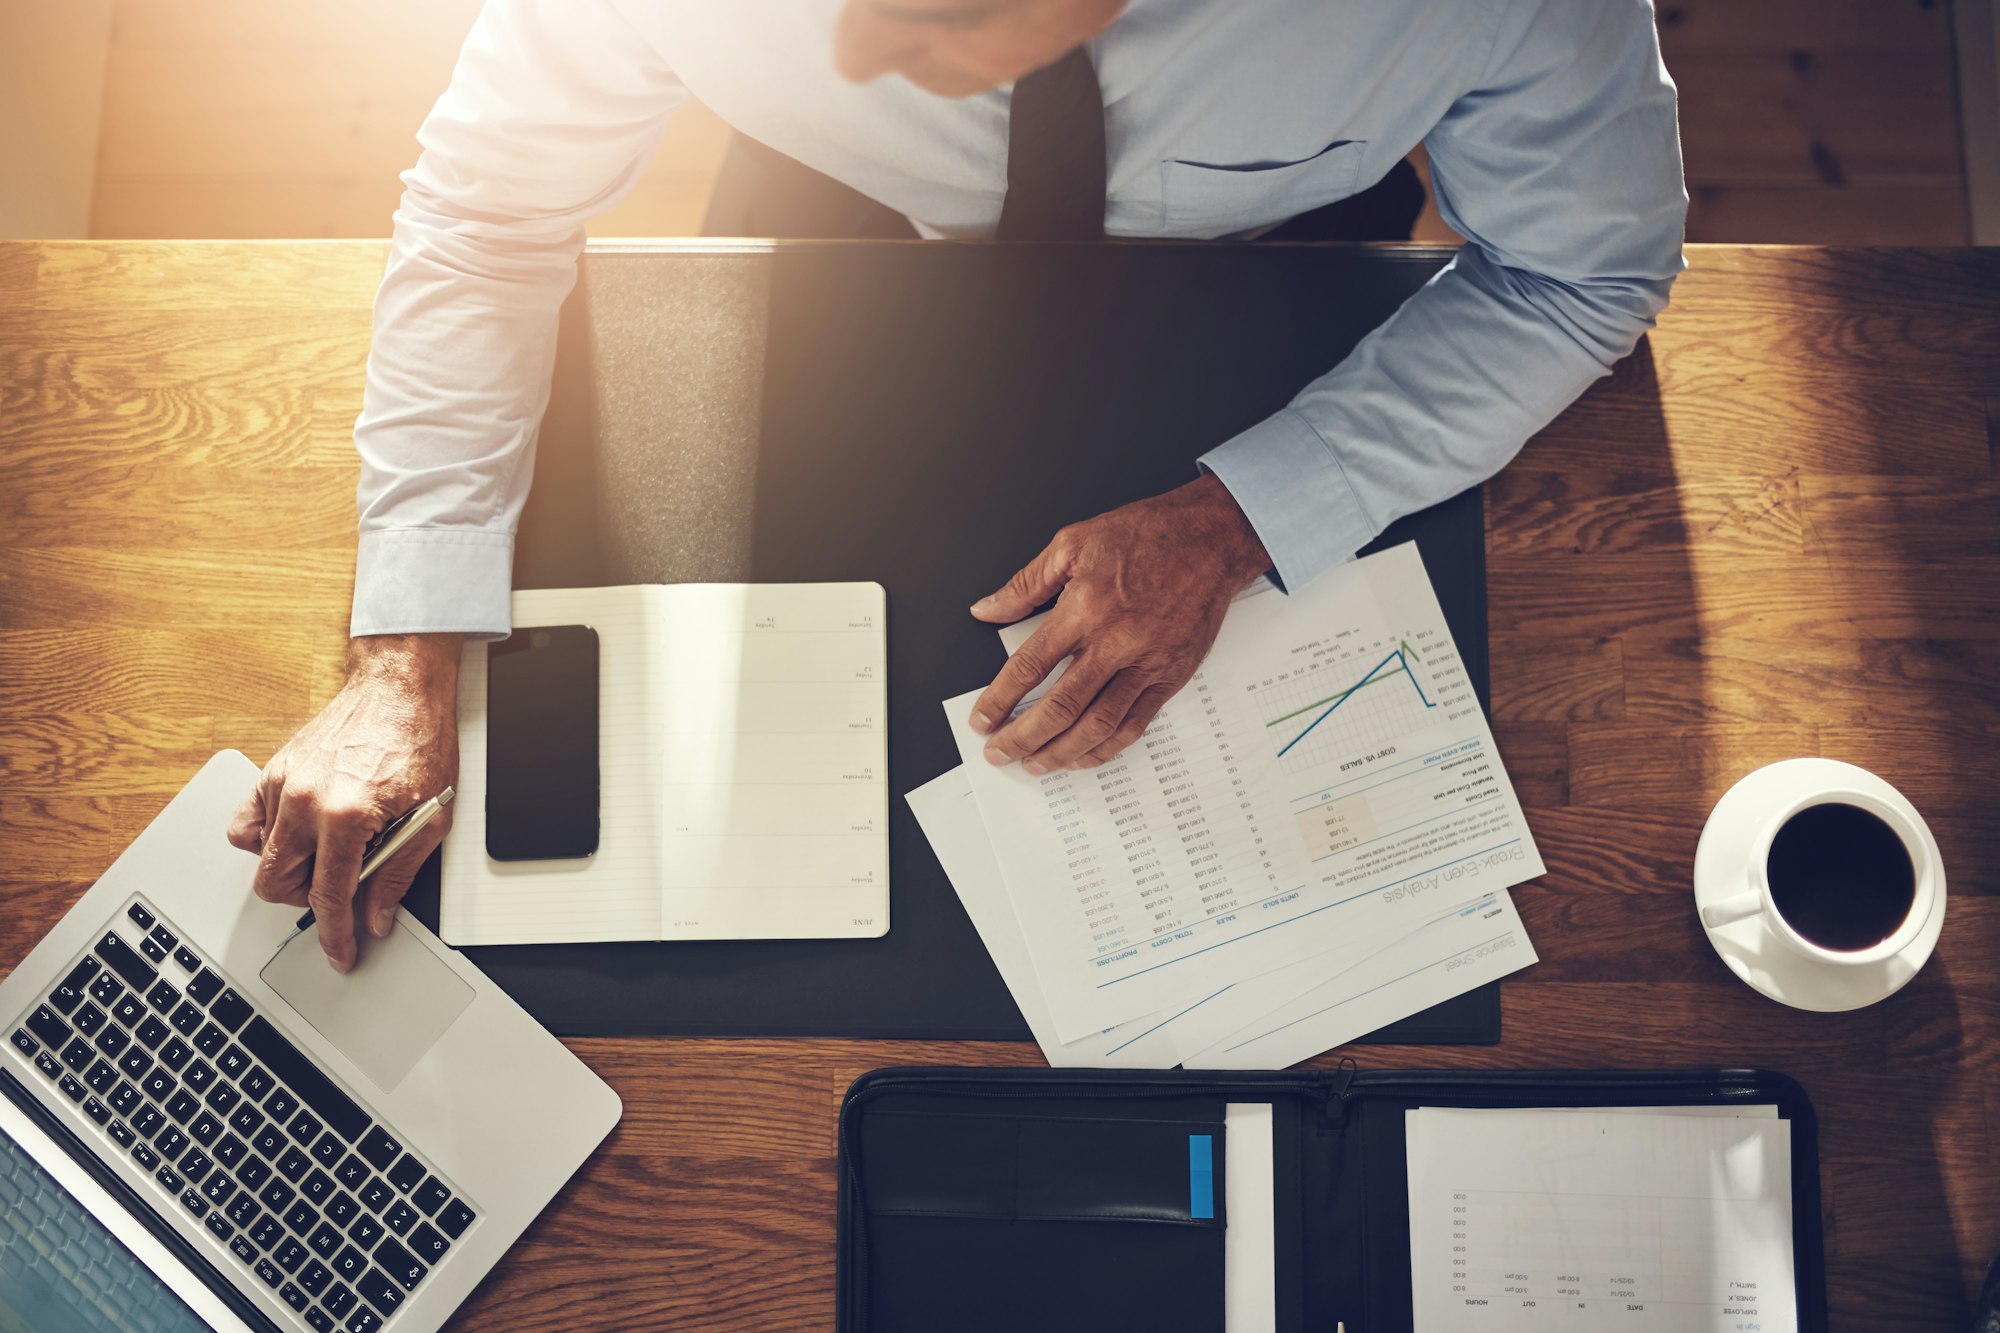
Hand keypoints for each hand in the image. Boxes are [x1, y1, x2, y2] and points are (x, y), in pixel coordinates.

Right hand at [227, 634, 462, 972]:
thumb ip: (398, 873)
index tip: (339, 953)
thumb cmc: (419, 740)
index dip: (334, 935)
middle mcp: (306, 801)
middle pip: (277, 884)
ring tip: (327, 856)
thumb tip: (377, 916)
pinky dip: (267, 839)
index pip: (327, 897)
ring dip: (291, 869)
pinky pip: (247, 823)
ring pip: (260, 858)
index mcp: (347, 816)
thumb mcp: (430, 817)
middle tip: (339, 891)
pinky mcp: (273, 770)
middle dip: (306, 901)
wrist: (400, 687)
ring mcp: (283, 784)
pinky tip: (300, 835)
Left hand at [967, 474, 1268, 771]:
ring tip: (1035, 764)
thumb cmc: (1147, 534)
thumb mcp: (1074, 542)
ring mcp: (1146, 663)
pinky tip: (1083, 756)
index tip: (982, 720)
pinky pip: (1135, 724)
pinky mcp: (1171, 676)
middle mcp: (1115, 641)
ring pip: (1097, 725)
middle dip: (1022, 737)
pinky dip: (1106, 748)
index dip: (1000, 699)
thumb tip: (986, 609)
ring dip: (1061, 752)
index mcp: (1084, 607)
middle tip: (999, 753)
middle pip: (1060, 707)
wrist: (1212, 537)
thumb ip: (1026, 583)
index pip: (1030, 666)